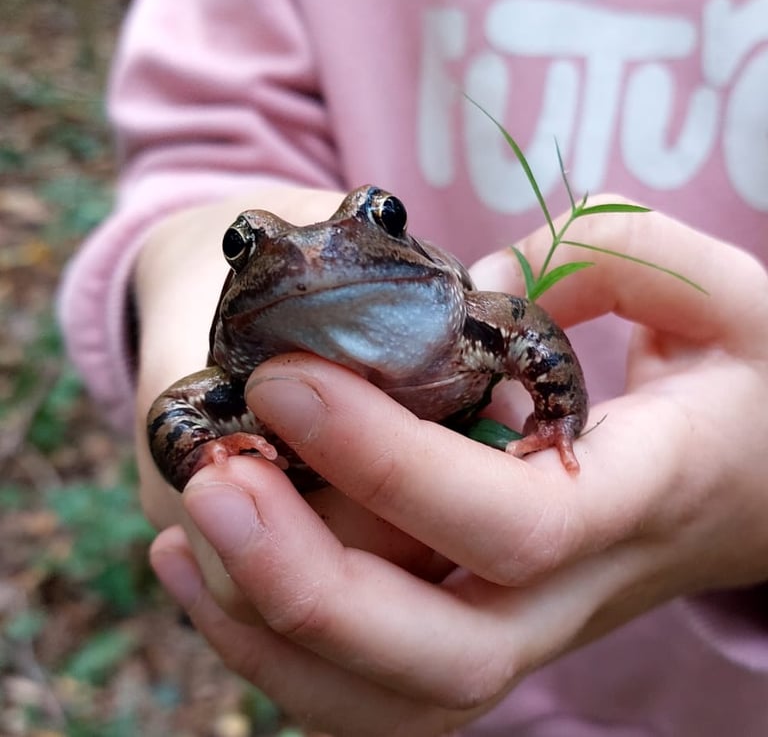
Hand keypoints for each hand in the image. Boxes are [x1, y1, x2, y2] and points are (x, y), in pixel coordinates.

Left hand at [149, 202, 767, 735]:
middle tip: (210, 482)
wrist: (767, 478)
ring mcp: (537, 624)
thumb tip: (478, 286)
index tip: (288, 380)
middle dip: (303, 581)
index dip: (387, 461)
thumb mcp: (719, 293)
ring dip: (274, 632)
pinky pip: (384, 684)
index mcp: (643, 496)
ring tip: (189, 532)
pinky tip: (213, 570)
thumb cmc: (749, 376)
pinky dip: (284, 649)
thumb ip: (612, 257)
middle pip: (440, 653)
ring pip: (398, 697)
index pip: (510, 521)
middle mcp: (583, 589)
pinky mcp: (497, 621)